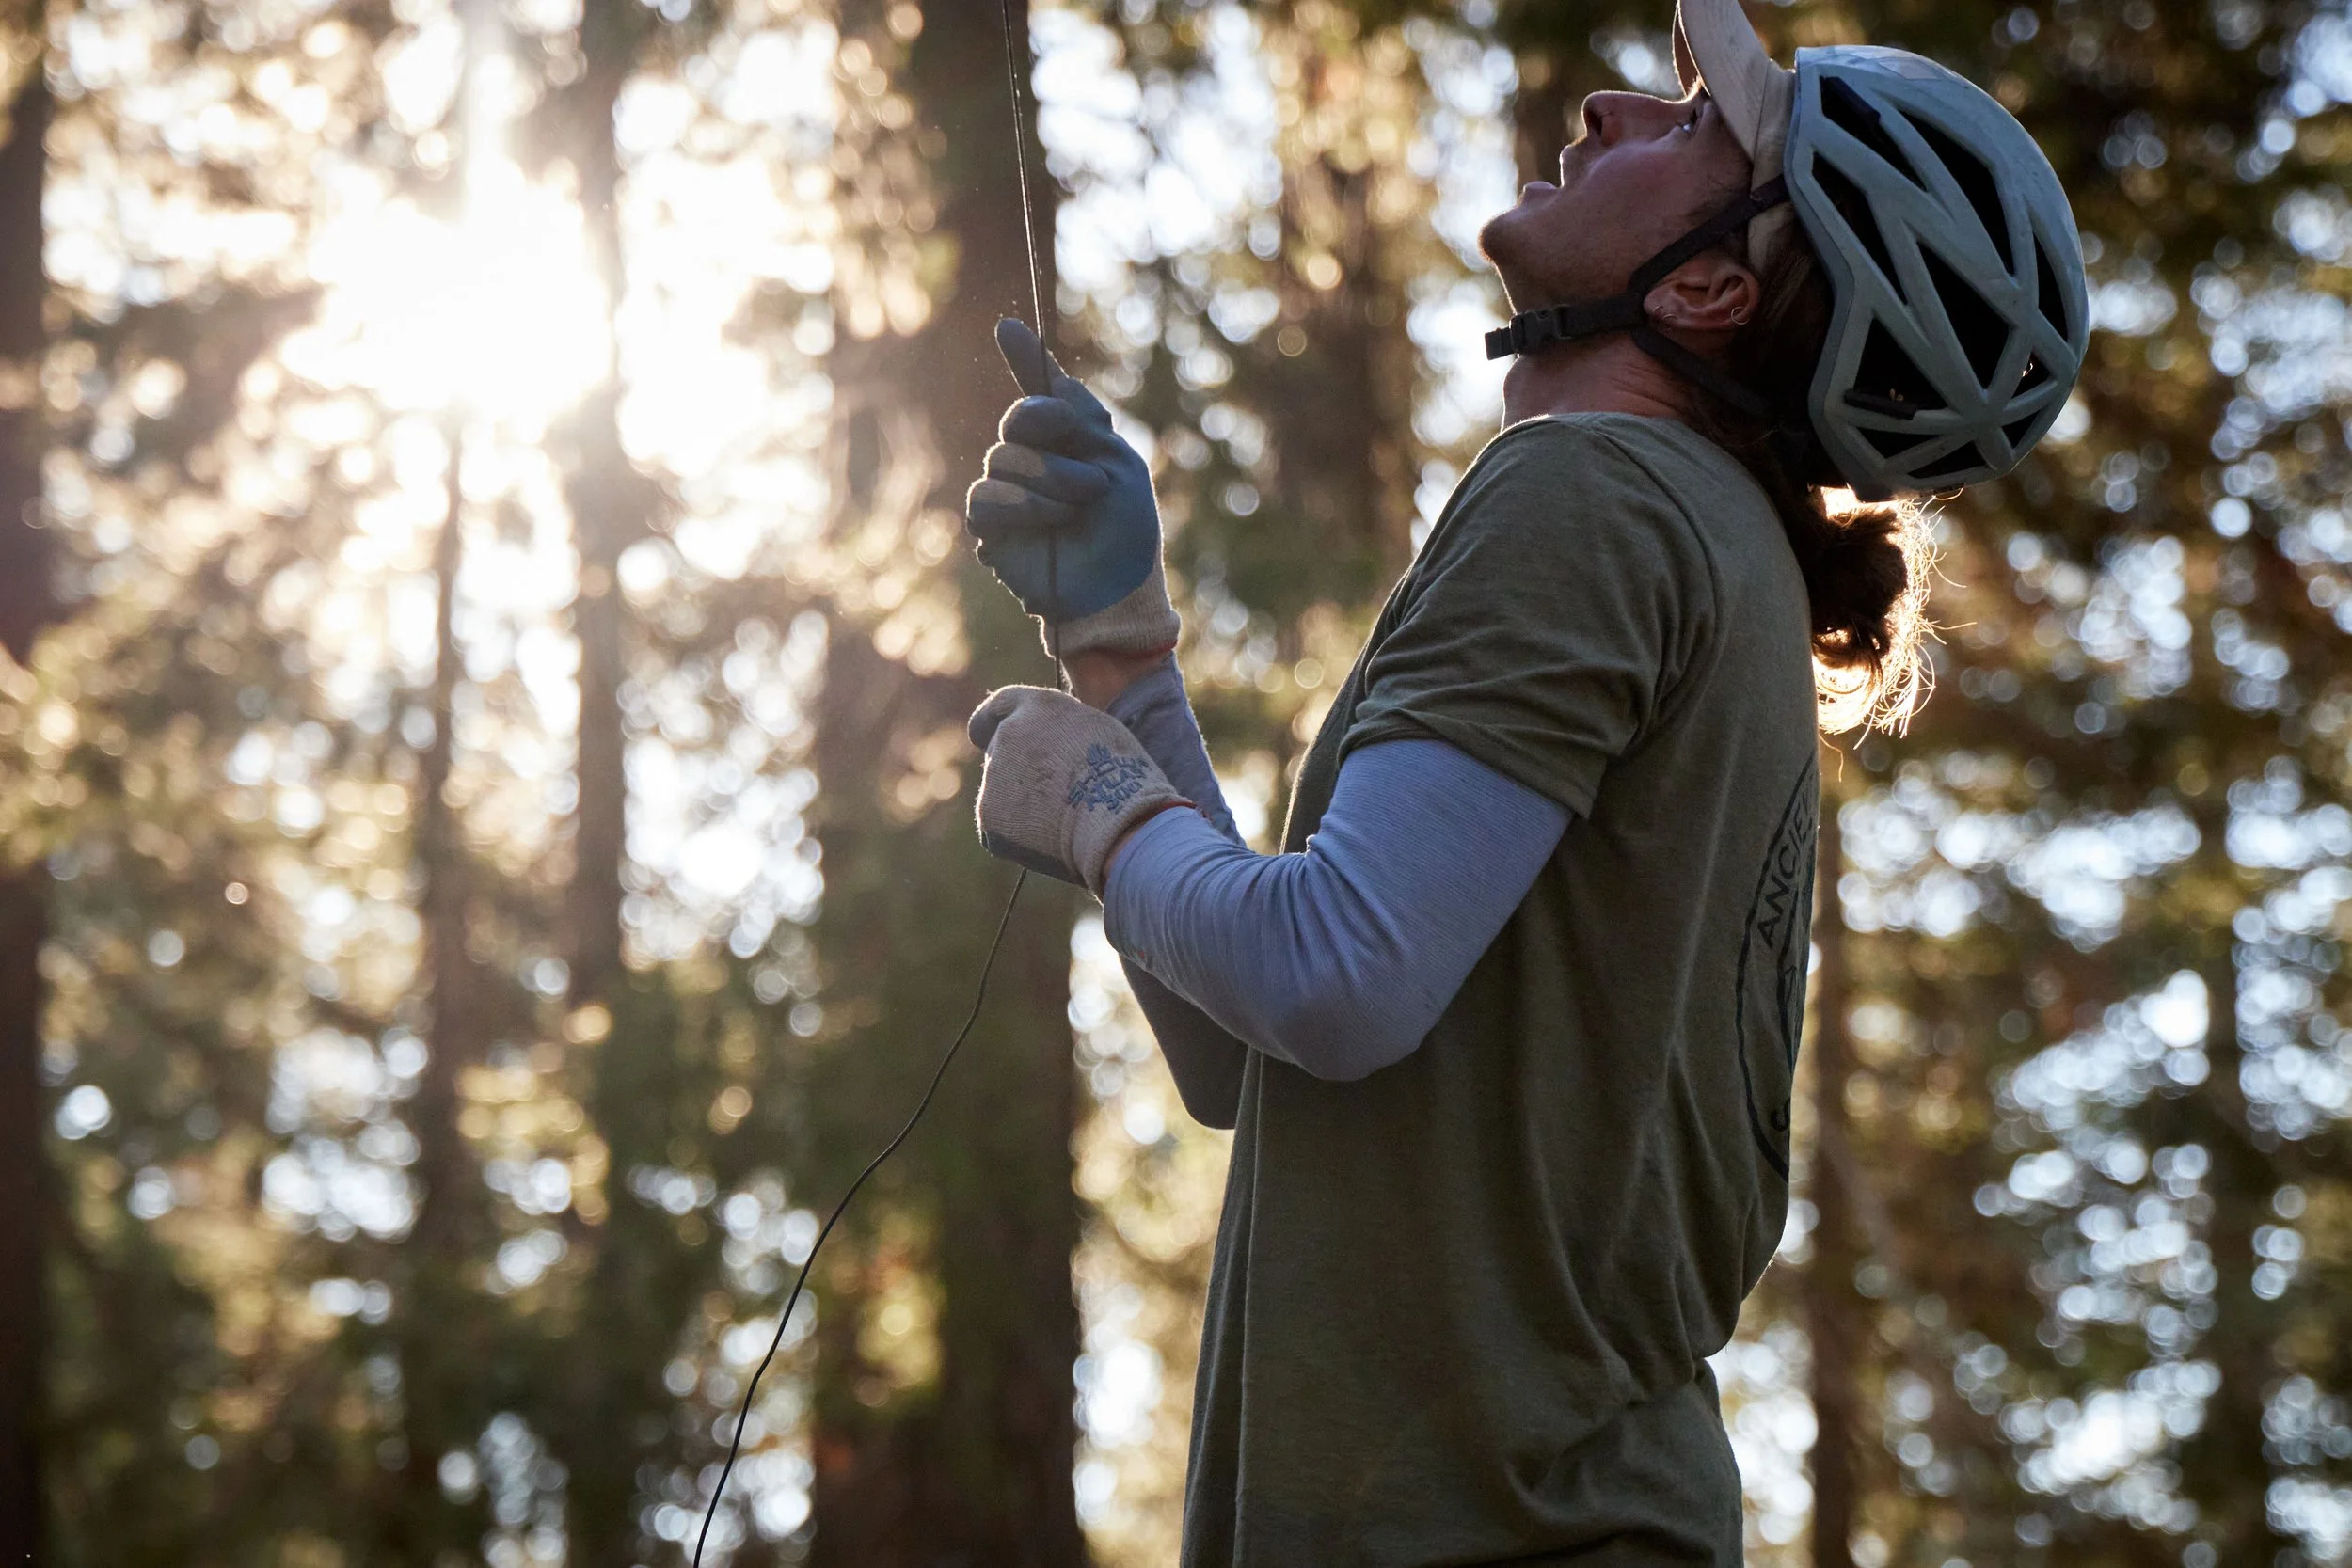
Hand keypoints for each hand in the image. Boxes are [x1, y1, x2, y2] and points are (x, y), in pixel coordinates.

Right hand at [966, 318, 1179, 659]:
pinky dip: (1022, 508)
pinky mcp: (991, 528)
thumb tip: (1053, 370)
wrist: (1117, 592)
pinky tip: (1047, 527)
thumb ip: (1081, 416)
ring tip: (1076, 511)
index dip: (1025, 357)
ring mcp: (1010, 492)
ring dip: (1049, 482)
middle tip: (1091, 478)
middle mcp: (1035, 460)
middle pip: (1018, 420)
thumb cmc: (1126, 532)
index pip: (1042, 393)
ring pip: (1002, 458)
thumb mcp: (1117, 462)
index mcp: (1070, 441)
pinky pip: (985, 498)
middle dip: (1051, 437)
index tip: (1007, 327)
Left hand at [969, 685, 1189, 893]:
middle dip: (1015, 768)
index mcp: (1037, 706)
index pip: (1000, 705)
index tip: (984, 733)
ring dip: (1021, 802)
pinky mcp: (988, 815)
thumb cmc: (1123, 779)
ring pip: (999, 790)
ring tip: (1062, 819)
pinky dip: (1018, 834)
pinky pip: (999, 825)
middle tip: (1048, 793)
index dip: (990, 721)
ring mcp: (994, 776)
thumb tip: (1045, 742)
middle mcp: (1008, 734)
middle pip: (999, 750)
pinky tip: (1049, 839)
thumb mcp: (1098, 732)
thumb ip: (1060, 729)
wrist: (1117, 824)